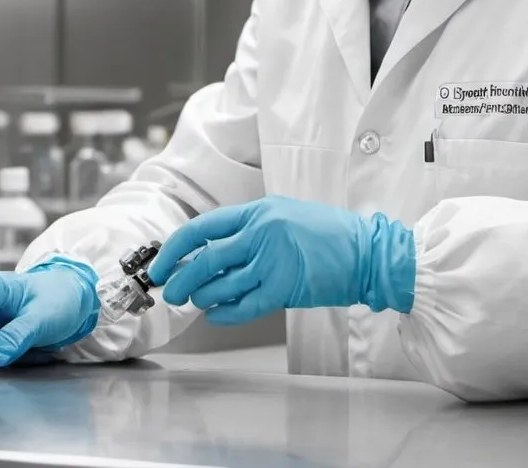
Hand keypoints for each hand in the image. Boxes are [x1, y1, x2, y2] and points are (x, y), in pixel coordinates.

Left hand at [148, 195, 414, 325]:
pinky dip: (224, 314)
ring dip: (202, 298)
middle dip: (180, 280)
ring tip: (197, 302)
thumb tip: (209, 252)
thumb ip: (250, 229)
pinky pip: (243, 306)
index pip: (202, 228)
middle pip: (205, 260)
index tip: (160, 263)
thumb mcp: (284, 215)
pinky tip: (216, 315)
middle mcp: (262, 233)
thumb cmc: (327, 233)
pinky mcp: (286, 288)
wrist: (366, 251)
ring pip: (221, 285)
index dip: (174, 248)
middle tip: (169, 292)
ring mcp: (274, 260)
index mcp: (258, 211)